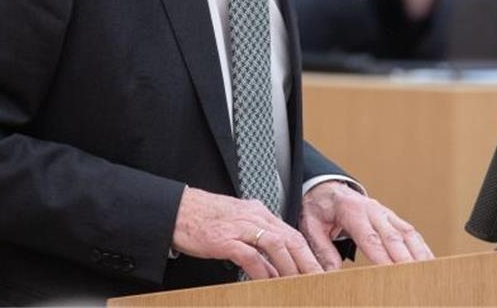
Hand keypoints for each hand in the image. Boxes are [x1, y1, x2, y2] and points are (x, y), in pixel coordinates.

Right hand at [171, 187, 323, 279]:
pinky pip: (250, 256)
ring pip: (275, 245)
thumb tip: (274, 271)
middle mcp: (254, 217)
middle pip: (290, 239)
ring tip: (298, 285)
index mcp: (259, 213)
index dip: (308, 254)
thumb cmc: (205, 221)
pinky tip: (268, 282)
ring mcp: (240, 227)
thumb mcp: (237, 228)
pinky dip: (262, 270)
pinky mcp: (224, 239)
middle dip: (307, 262)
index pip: (292, 234)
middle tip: (319, 281)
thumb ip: (257, 247)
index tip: (319, 272)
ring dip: (290, 267)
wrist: (177, 210)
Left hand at [299, 181, 433, 269]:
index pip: (369, 238)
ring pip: (407, 234)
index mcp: (351, 211)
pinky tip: (429, 263)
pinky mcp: (393, 218)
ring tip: (426, 274)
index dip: (382, 256)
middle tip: (413, 278)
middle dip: (405, 259)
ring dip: (418, 254)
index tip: (390, 273)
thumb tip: (331, 273)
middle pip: (393, 238)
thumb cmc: (318, 208)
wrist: (327, 188)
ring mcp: (386, 213)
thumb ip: (321, 249)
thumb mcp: (310, 225)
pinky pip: (411, 233)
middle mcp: (373, 210)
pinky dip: (422, 248)